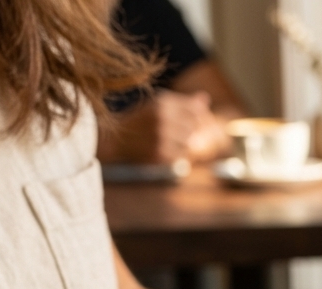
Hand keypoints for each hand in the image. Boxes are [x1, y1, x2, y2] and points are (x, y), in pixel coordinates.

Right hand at [98, 90, 213, 164]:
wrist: (116, 141)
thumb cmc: (141, 122)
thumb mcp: (158, 106)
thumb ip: (183, 103)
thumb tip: (206, 98)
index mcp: (162, 103)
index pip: (196, 111)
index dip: (197, 118)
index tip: (186, 123)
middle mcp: (162, 117)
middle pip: (194, 128)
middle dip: (186, 132)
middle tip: (169, 133)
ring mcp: (162, 136)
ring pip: (189, 144)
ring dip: (181, 146)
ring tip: (164, 142)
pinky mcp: (160, 154)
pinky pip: (181, 157)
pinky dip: (174, 156)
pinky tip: (161, 151)